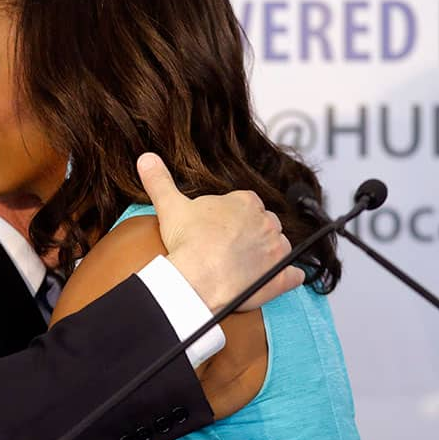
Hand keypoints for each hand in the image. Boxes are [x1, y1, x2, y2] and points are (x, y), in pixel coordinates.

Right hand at [136, 152, 302, 312]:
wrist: (197, 279)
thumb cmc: (188, 242)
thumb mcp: (170, 205)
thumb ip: (159, 180)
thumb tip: (146, 159)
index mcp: (245, 202)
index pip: (245, 204)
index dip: (231, 217)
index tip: (218, 228)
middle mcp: (266, 222)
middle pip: (263, 225)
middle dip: (250, 234)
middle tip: (227, 248)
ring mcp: (276, 250)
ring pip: (278, 247)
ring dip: (267, 255)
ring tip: (244, 266)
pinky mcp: (280, 276)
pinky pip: (292, 275)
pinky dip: (287, 277)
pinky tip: (274, 280)